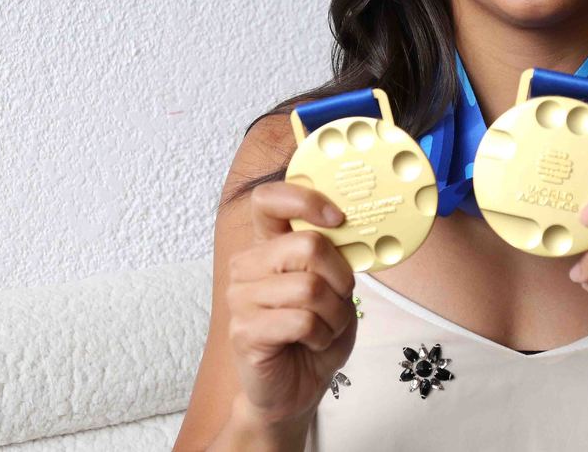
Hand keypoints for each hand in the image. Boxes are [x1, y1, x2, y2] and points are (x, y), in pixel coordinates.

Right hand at [226, 181, 358, 424]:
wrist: (296, 388)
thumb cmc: (315, 333)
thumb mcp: (334, 286)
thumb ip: (334, 255)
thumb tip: (347, 227)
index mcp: (268, 245)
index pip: (268, 199)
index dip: (304, 199)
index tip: (337, 218)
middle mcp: (247, 265)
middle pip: (307, 245)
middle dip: (340, 278)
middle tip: (338, 300)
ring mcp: (240, 297)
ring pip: (310, 287)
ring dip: (334, 314)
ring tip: (325, 328)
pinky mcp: (244, 330)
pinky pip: (302, 321)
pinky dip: (322, 335)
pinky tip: (312, 343)